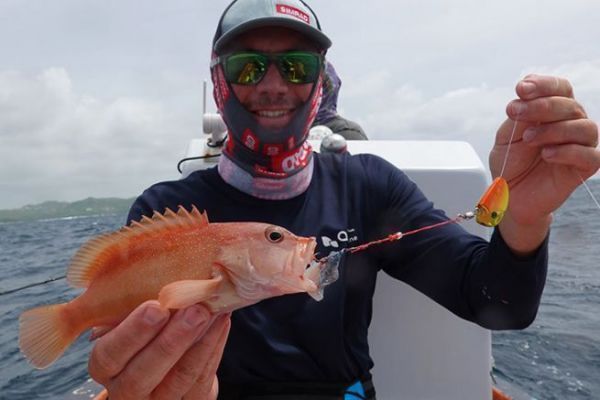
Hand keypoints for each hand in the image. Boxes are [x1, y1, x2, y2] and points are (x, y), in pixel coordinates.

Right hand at [88, 301, 230, 399]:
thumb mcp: (131, 321)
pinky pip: (202, 379)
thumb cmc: (147, 333)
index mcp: (107, 367)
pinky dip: (213, 347)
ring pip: (178, 378)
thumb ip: (131, 304)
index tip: (155, 306)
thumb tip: (146, 260)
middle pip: (140, 375)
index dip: (131, 332)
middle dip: (169, 342)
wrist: (170, 370)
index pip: (108, 355)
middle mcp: (126, 390)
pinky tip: (221, 321)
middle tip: (193, 311)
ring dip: (198, 341)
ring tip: (210, 311)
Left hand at [490, 75, 598, 252]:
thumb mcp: (506, 138)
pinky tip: (546, 154)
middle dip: (542, 106)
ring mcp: (580, 145)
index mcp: (553, 112)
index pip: (559, 88)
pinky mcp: (584, 167)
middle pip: (570, 105)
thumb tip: (523, 97)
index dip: (544, 84)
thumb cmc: (511, 164)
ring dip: (554, 129)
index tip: (521, 88)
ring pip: (584, 127)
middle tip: (517, 114)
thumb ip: (518, 118)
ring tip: (529, 139)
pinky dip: (567, 151)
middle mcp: (571, 124)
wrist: (510, 196)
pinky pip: (589, 154)